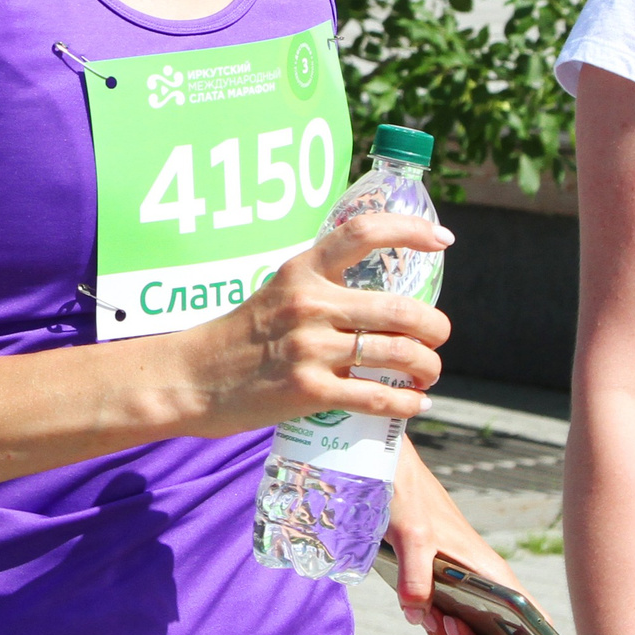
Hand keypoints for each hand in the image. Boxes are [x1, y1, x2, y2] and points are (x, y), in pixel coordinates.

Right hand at [172, 212, 453, 439]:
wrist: (192, 378)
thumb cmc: (239, 338)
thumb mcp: (276, 292)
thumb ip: (320, 289)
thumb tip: (377, 303)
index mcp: (302, 270)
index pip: (363, 233)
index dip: (410, 231)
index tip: (443, 241)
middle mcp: (309, 304)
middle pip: (399, 310)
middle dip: (435, 328)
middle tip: (439, 338)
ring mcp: (309, 348)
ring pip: (397, 354)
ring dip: (428, 366)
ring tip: (430, 373)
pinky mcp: (308, 391)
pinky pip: (376, 396)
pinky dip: (407, 402)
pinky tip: (417, 403)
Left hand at [385, 440, 540, 634]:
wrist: (392, 472)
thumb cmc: (411, 497)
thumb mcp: (413, 535)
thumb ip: (416, 578)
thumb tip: (417, 616)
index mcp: (494, 574)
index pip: (536, 624)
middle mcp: (486, 584)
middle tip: (446, 627)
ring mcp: (465, 586)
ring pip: (471, 634)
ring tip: (430, 616)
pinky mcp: (442, 585)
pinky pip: (446, 622)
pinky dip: (434, 626)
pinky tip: (418, 611)